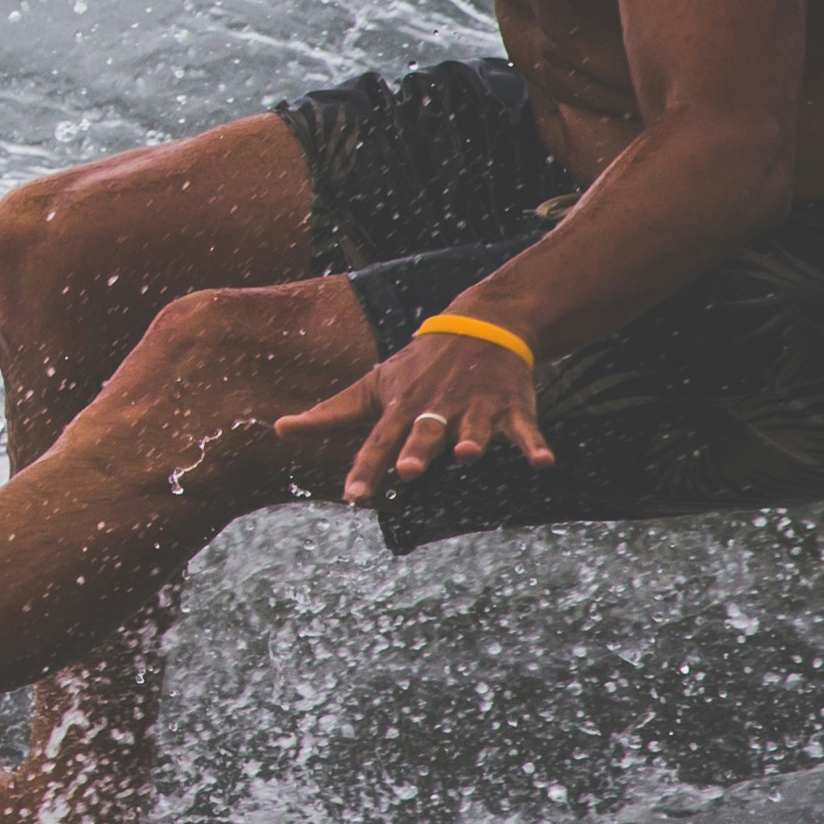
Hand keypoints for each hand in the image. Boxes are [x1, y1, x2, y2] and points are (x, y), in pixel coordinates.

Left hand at [276, 324, 555, 501]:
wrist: (480, 325)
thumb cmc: (418, 367)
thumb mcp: (373, 384)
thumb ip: (331, 413)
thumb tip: (280, 429)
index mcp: (400, 407)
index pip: (377, 441)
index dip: (365, 468)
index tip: (352, 497)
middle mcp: (435, 408)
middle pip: (423, 432)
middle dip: (416, 451)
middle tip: (407, 471)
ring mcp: (474, 406)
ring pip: (471, 427)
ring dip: (470, 440)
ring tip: (468, 456)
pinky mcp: (509, 406)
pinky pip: (524, 429)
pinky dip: (534, 445)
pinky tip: (543, 462)